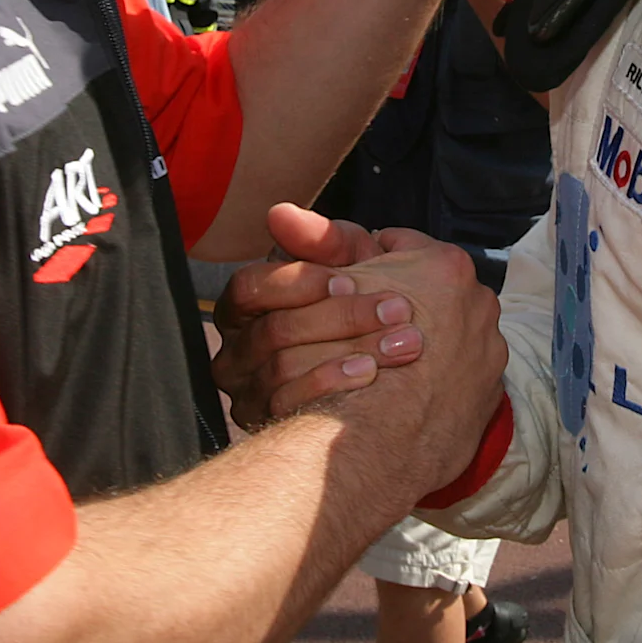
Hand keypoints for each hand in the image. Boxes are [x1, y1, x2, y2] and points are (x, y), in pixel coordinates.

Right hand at [212, 204, 427, 433]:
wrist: (390, 401)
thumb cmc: (364, 319)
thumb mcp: (356, 273)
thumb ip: (328, 243)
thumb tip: (280, 214)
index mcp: (248, 309)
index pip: (250, 287)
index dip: (299, 281)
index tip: (351, 280)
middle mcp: (237, 353)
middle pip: (273, 330)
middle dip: (341, 316)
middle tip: (399, 309)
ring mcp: (248, 395)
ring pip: (282, 369)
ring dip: (350, 349)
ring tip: (404, 343)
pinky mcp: (269, 428)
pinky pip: (290, 408)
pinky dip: (335, 384)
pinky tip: (373, 375)